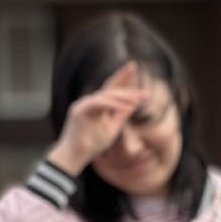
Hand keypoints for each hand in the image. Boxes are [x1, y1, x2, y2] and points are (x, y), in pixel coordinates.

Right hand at [46, 60, 146, 175]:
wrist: (76, 156)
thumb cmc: (92, 143)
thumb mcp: (113, 126)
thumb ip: (122, 113)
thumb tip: (135, 102)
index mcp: (98, 104)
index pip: (111, 87)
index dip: (122, 76)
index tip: (134, 65)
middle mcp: (90, 101)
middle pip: (110, 88)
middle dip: (127, 88)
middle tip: (144, 93)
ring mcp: (83, 104)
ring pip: (106, 95)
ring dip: (123, 97)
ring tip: (138, 100)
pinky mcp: (79, 110)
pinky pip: (98, 103)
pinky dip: (112, 104)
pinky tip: (125, 107)